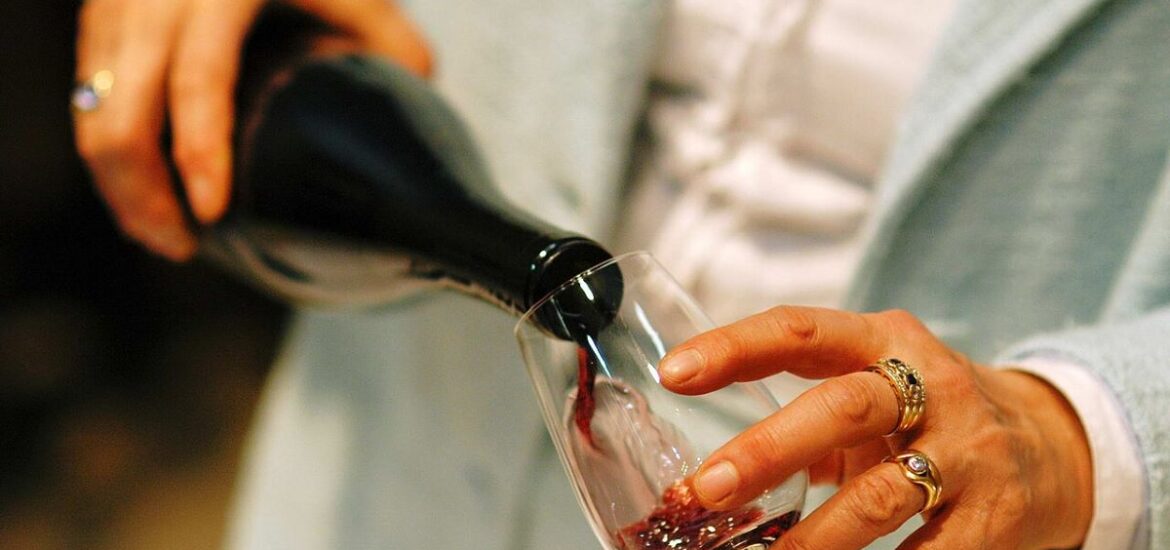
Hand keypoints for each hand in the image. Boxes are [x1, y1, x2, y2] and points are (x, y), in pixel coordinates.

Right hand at [73, 0, 430, 259]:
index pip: (197, 79)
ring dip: (119, 185)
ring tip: (165, 234)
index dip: (199, 152)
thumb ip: (390, 43)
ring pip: (91, 114)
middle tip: (184, 246)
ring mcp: (115, 8)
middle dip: (142, 195)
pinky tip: (141, 194)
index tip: (211, 213)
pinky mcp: (99, 23)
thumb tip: (415, 106)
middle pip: (120, 113)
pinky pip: (88, 100)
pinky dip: (107, 156)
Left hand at [658, 306, 1092, 548]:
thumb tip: (713, 476)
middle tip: (709, 487)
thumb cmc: (932, 417)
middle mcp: (930, 385)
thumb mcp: (878, 392)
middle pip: (843, 408)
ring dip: (817, 536)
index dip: (735, 348)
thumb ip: (808, 417)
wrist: (1057, 445)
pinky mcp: (996, 513)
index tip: (675, 373)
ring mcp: (969, 450)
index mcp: (884, 341)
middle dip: (770, 448)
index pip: (800, 331)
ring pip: (883, 493)